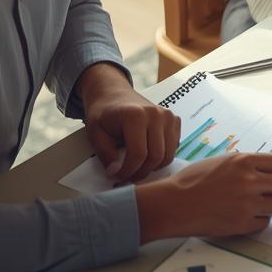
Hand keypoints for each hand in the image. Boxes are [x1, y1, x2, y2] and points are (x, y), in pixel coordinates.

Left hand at [79, 63, 179, 183]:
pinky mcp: (175, 120)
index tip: (118, 177)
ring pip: (168, 155)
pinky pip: (173, 148)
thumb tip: (116, 174)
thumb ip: (106, 155)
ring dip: (153, 167)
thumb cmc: (103, 113)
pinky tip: (147, 157)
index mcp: (135, 115)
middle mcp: (157, 114)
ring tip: (137, 169)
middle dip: (141, 172)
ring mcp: (169, 117)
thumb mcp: (96, 134)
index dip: (128, 171)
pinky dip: (162, 157)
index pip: (138, 154)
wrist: (113, 94)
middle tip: (128, 177)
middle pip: (156, 156)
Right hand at [135, 153, 271, 242]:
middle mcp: (249, 181)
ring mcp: (247, 203)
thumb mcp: (221, 163)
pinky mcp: (243, 224)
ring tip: (252, 206)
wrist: (172, 204)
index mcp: (243, 161)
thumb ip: (249, 164)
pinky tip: (242, 217)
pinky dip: (258, 221)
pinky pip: (264, 222)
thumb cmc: (193, 181)